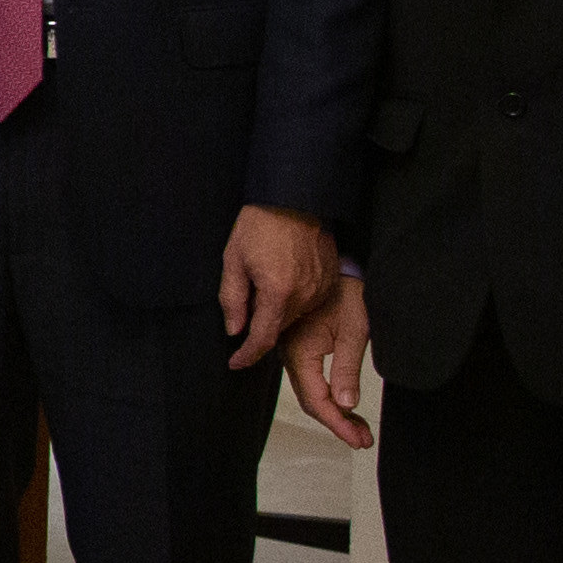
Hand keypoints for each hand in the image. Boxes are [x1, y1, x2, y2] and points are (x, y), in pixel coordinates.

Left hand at [218, 205, 341, 362]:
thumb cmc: (261, 225)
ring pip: (293, 316)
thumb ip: (233, 300)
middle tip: (246, 304)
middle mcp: (304, 295)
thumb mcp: (234, 260)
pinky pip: (308, 302)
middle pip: (278, 327)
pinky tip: (282, 278)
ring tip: (265, 281)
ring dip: (276, 311)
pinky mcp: (330, 281)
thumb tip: (234, 330)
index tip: (236, 362)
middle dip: (259, 325)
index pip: (263, 338)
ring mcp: (320, 289)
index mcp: (278, 292)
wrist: (295, 200)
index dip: (247, 354)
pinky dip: (292, 300)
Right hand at [277, 293, 373, 448]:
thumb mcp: (354, 331)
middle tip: (362, 439)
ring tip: (359, 430)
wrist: (339, 269)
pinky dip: (329, 399)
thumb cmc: (346, 293)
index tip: (357, 439)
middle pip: (311, 402)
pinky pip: (312, 382)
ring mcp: (294, 354)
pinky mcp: (301, 351)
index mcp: (300, 351)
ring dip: (334, 414)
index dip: (338, 423)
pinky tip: (345, 408)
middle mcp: (291, 355)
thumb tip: (345, 404)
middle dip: (337, 423)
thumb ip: (347, 370)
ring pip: (311, 394)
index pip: (317, 400)